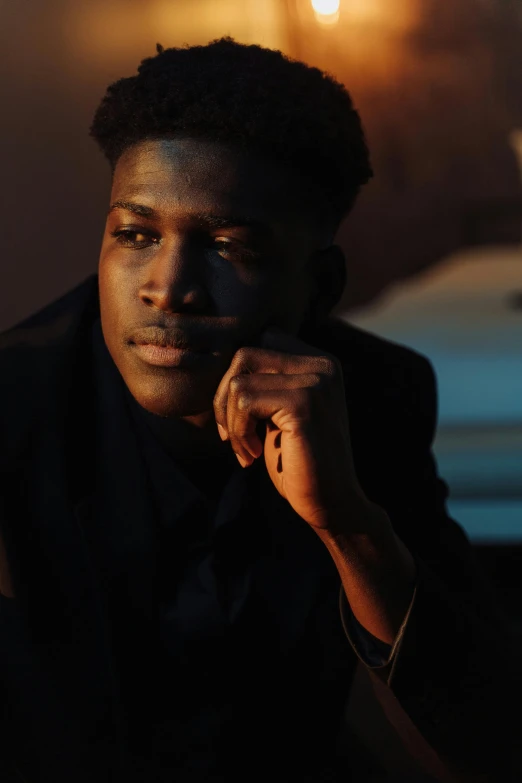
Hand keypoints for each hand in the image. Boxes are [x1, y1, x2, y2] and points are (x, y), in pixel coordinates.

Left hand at [213, 328, 365, 530]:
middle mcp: (322, 365)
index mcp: (318, 362)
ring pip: (239, 381)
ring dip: (231, 421)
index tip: (239, 419)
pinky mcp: (304, 404)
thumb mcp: (277, 411)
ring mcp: (315, 382)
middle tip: (232, 436)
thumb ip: (263, 381)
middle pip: (244, 355)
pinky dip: (239, 432)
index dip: (237, 379)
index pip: (258, 343)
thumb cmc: (298, 460)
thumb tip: (216, 358)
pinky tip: (253, 455)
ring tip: (247, 450)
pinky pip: (245, 403)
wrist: (331, 503)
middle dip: (224, 398)